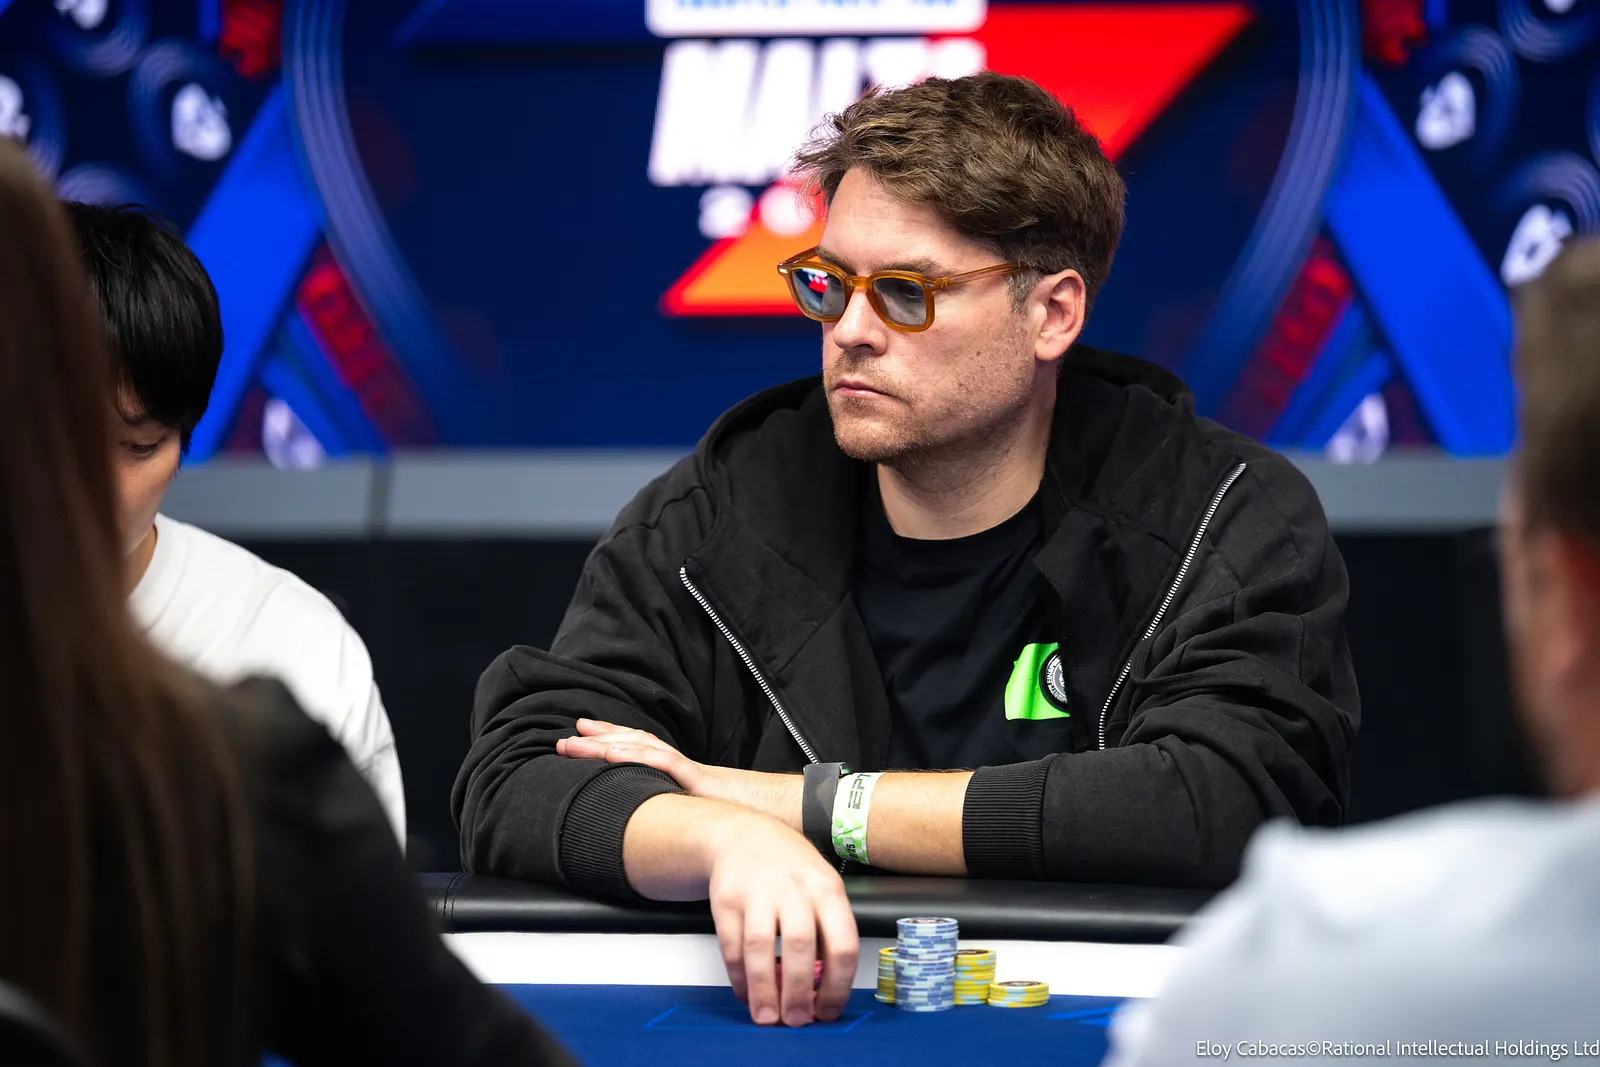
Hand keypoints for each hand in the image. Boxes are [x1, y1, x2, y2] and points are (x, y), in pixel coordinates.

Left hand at [557, 719, 801, 829]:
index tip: (590, 745)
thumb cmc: (774, 828)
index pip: (649, 759)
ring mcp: (696, 776)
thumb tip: (690, 851)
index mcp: (694, 783)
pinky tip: (611, 752)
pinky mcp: (705, 783)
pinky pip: (666, 765)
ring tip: (574, 740)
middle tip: (568, 736)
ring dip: (606, 745)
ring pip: (644, 751)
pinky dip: (636, 756)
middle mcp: (691, 773)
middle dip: (602, 741)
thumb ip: (707, 835)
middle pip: (639, 748)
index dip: (618, 749)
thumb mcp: (729, 832)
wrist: (806, 815)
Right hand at [704, 809, 857, 1026]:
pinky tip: (747, 992)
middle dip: (799, 991)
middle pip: (801, 945)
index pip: (842, 943)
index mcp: (826, 889)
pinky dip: (739, 976)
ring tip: (768, 1016)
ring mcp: (757, 892)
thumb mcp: (822, 886)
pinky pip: (731, 946)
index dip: (837, 985)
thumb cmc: (789, 867)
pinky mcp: (726, 900)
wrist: (743, 833)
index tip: (828, 1010)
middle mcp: (793, 888)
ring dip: (764, 989)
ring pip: (761, 947)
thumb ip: (828, 930)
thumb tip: (826, 987)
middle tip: (797, 1020)